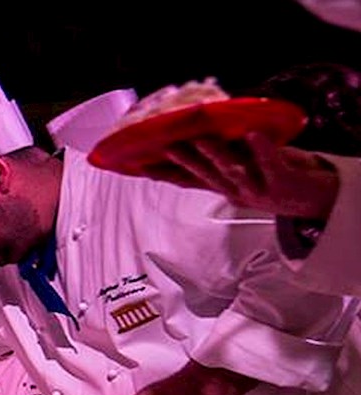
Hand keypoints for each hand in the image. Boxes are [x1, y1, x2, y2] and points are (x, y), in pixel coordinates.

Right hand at [140, 132, 338, 219]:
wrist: (315, 198)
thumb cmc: (277, 177)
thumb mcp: (244, 169)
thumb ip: (223, 157)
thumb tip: (198, 134)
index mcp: (224, 188)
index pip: (188, 181)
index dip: (164, 174)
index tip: (141, 166)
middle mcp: (236, 191)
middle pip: (205, 175)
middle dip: (185, 161)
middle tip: (166, 147)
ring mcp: (258, 189)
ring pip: (232, 171)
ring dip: (215, 155)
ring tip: (202, 139)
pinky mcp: (283, 182)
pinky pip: (270, 164)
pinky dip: (262, 149)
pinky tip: (253, 135)